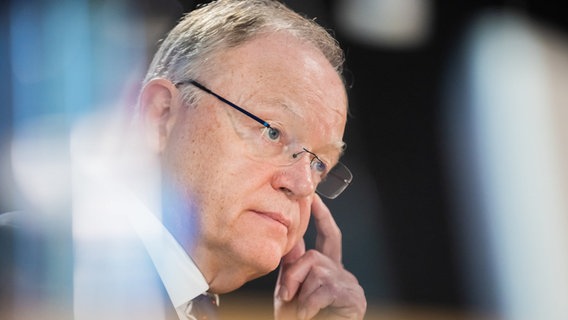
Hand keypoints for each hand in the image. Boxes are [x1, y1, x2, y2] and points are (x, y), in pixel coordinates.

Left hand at [274, 195, 366, 318]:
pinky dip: (309, 305)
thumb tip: (291, 239)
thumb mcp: (289, 293)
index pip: (329, 237)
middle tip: (284, 298)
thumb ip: (292, 267)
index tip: (315, 197)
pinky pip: (325, 288)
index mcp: (328, 270)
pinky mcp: (355, 300)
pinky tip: (307, 316)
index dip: (322, 217)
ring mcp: (351, 287)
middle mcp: (343, 274)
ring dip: (300, 295)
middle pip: (315, 255)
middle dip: (293, 274)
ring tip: (299, 314)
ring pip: (317, 271)